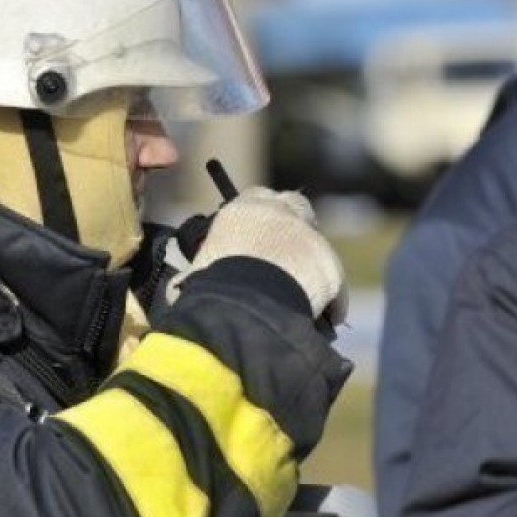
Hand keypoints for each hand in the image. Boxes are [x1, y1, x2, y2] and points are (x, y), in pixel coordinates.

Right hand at [167, 187, 346, 322]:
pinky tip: (322, 319)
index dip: (259, 217)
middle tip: (287, 254)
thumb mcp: (197, 270)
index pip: (256, 198)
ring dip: (310, 265)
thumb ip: (201, 267)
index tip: (257, 233)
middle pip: (295, 206)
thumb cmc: (210, 289)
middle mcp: (279, 213)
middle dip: (293, 225)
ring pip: (316, 245)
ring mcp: (308, 237)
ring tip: (302, 294)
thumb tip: (182, 285)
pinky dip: (330, 300)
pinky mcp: (330, 266)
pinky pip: (334, 283)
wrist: (243, 308)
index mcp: (243, 210)